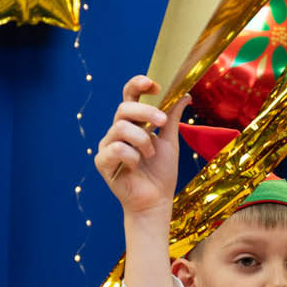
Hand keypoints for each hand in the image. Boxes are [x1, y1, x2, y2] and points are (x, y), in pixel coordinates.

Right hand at [95, 74, 182, 217]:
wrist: (156, 201)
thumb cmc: (161, 173)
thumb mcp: (171, 141)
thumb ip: (172, 118)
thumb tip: (184, 95)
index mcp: (133, 123)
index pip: (129, 95)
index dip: (138, 85)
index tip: (155, 85)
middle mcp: (117, 130)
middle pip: (124, 108)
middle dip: (146, 112)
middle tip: (162, 122)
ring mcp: (108, 145)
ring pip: (120, 128)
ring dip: (142, 140)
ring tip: (150, 154)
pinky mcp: (102, 162)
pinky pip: (115, 149)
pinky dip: (132, 156)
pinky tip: (136, 166)